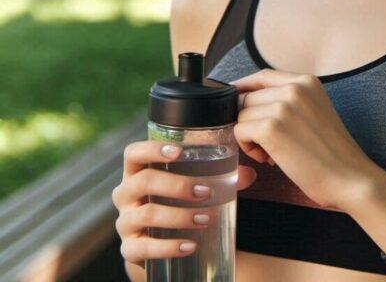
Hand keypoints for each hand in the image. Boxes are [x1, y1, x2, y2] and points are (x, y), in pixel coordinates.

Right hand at [112, 140, 256, 266]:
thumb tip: (248, 174)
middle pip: (143, 181)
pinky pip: (144, 247)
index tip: (178, 151)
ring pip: (147, 214)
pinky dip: (169, 247)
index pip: (134, 153)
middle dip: (177, 185)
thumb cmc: (176, 205)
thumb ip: (220, 177)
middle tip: (206, 192)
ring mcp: (125, 222)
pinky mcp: (130, 249)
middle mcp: (126, 195)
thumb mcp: (190, 187)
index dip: (151, 149)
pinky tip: (190, 245)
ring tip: (206, 218)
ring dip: (179, 216)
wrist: (157, 245)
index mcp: (138, 173)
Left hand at [232, 69, 376, 210]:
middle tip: (270, 145)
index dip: (244, 89)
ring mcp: (282, 106)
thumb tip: (249, 103)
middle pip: (247, 97)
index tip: (234, 102)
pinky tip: (269, 158)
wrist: (349, 178)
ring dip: (249, 137)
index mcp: (307, 82)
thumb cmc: (333, 154)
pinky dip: (248, 147)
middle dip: (250, 121)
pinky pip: (240, 131)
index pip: (262, 76)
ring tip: (273, 154)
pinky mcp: (271, 128)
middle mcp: (295, 88)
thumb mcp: (315, 112)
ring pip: (241, 115)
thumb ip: (289, 101)